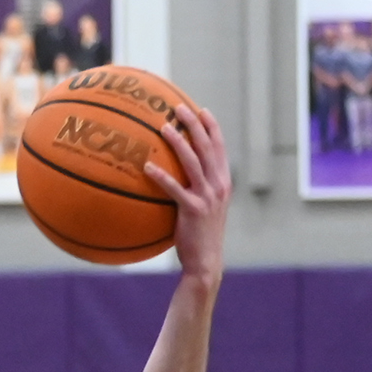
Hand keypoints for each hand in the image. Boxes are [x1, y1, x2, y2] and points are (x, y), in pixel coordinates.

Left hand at [144, 103, 231, 284]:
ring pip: (193, 162)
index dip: (212, 127)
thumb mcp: (207, 208)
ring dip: (178, 142)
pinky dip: (161, 176)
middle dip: (193, 125)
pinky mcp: (193, 210)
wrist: (206, 262)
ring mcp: (207, 197)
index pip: (220, 148)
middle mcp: (218, 186)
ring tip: (163, 127)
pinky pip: (174, 188)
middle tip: (178, 108)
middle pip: (207, 147)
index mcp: (223, 183)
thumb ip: (200, 189)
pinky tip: (147, 166)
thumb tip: (181, 174)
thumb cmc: (201, 235)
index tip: (201, 110)